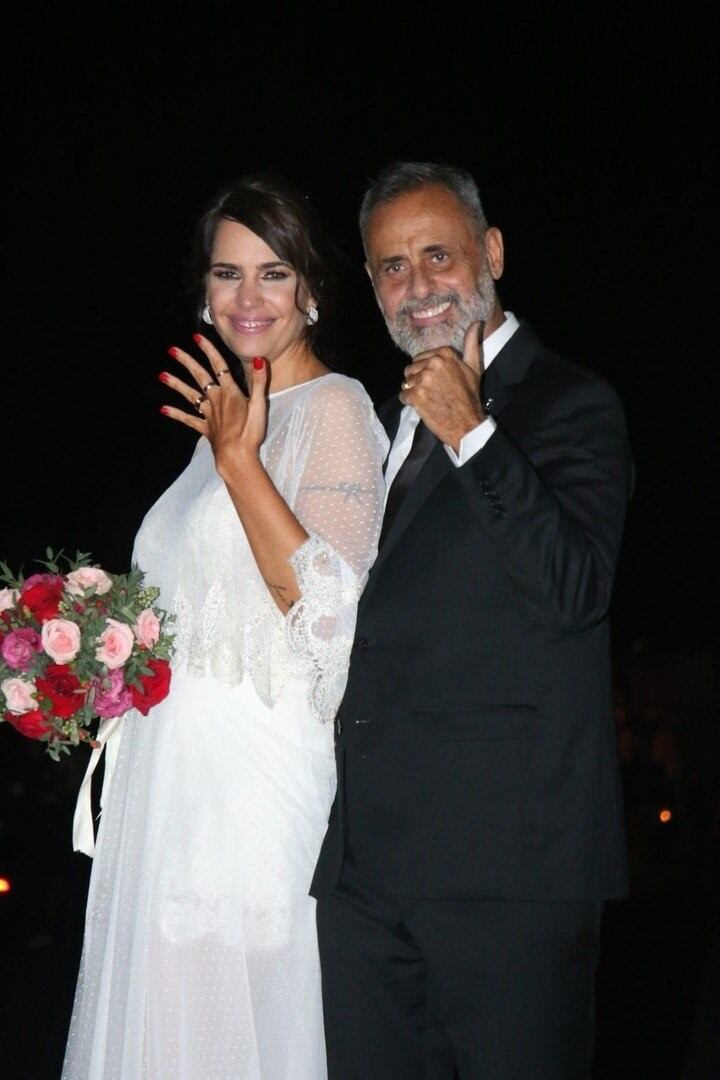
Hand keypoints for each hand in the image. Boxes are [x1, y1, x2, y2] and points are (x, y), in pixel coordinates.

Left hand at [159, 334, 267, 478]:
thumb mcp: (259, 405)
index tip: (197, 337)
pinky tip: (163, 409)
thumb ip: (259, 382)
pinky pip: (188, 419)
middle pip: (199, 376)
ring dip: (176, 384)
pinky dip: (176, 414)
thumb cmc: (250, 432)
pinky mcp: (205, 428)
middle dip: (186, 361)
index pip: (219, 365)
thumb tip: (260, 359)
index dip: (208, 350)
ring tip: (162, 375)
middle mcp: (216, 399)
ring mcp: (208, 414)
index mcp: (230, 392)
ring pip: (190, 395)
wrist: (236, 456)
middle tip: (172, 350)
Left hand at [399, 321, 485, 450]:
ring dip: (413, 390)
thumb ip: (472, 344)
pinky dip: (409, 401)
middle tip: (432, 392)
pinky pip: (403, 394)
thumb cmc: (470, 396)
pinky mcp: (416, 395)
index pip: (421, 357)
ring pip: (406, 381)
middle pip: (411, 368)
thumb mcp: (474, 367)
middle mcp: (433, 363)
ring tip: (427, 398)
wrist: (466, 423)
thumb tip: (477, 323)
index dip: (426, 370)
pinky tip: (422, 405)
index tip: (437, 382)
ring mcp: (423, 380)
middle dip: (418, 380)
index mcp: (445, 354)